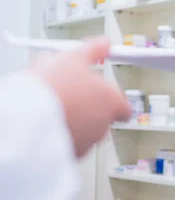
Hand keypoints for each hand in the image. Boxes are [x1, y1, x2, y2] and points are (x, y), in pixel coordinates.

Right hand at [33, 37, 130, 156]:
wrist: (26, 120)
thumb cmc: (52, 90)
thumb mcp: (73, 57)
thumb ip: (94, 50)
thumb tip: (105, 43)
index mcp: (112, 102)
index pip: (124, 106)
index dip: (112, 98)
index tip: (100, 90)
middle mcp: (104, 125)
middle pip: (103, 117)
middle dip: (88, 106)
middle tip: (69, 93)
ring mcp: (87, 142)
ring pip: (85, 130)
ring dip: (75, 119)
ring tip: (53, 106)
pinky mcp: (69, 155)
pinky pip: (70, 143)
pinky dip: (62, 134)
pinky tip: (47, 123)